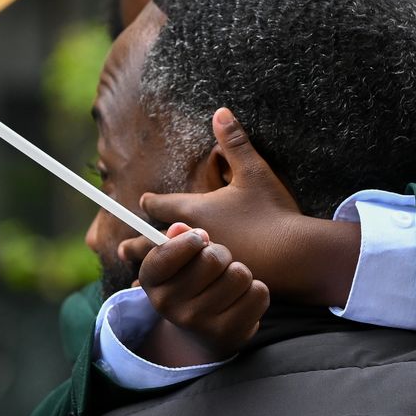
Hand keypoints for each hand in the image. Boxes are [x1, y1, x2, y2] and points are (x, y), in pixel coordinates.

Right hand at [124, 222, 270, 360]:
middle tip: (218, 263)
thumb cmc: (191, 284)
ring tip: (229, 282)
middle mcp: (171, 306)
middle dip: (221, 253)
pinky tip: (241, 298)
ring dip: (239, 272)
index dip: (189, 240)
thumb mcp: (177, 263)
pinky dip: (255, 290)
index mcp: (152, 282)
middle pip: (212, 258)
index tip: (200, 239)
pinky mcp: (229, 332)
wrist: (200, 334)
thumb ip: (178, 240)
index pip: (166, 254)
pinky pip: (258, 293)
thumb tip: (180, 228)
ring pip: (239, 274)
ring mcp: (199, 322)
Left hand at [129, 108, 358, 306]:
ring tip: (133, 281)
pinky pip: (184, 290)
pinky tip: (165, 304)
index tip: (142, 202)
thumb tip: (220, 111)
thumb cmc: (272, 212)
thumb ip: (235, 143)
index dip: (151, 202)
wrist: (294, 256)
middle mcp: (191, 240)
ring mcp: (201, 267)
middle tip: (121, 249)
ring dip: (150, 272)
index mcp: (195, 210)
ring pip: (167, 270)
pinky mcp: (214, 287)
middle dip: (138, 244)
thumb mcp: (254, 172)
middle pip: (154, 242)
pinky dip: (172, 292)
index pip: (162, 205)